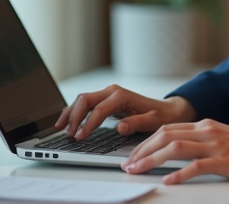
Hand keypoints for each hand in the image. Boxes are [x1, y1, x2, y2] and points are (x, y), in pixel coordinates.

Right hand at [55, 86, 196, 139]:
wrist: (168, 109)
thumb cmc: (162, 115)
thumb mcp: (153, 121)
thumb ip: (136, 123)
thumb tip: (120, 127)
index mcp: (122, 96)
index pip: (99, 110)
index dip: (87, 124)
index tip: (79, 137)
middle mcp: (112, 91)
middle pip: (85, 100)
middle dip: (73, 116)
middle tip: (68, 135)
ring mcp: (108, 94)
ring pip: (82, 99)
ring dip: (70, 112)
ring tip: (60, 128)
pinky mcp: (105, 100)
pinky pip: (85, 103)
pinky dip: (74, 111)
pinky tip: (66, 120)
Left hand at [121, 119, 228, 183]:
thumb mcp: (218, 138)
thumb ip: (199, 140)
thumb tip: (174, 149)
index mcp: (203, 125)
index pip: (166, 129)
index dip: (146, 142)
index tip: (133, 155)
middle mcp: (206, 131)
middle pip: (165, 136)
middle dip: (142, 150)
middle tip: (128, 165)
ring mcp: (215, 145)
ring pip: (175, 148)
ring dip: (152, 160)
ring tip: (138, 171)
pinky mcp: (224, 161)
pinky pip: (197, 166)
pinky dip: (179, 174)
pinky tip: (168, 181)